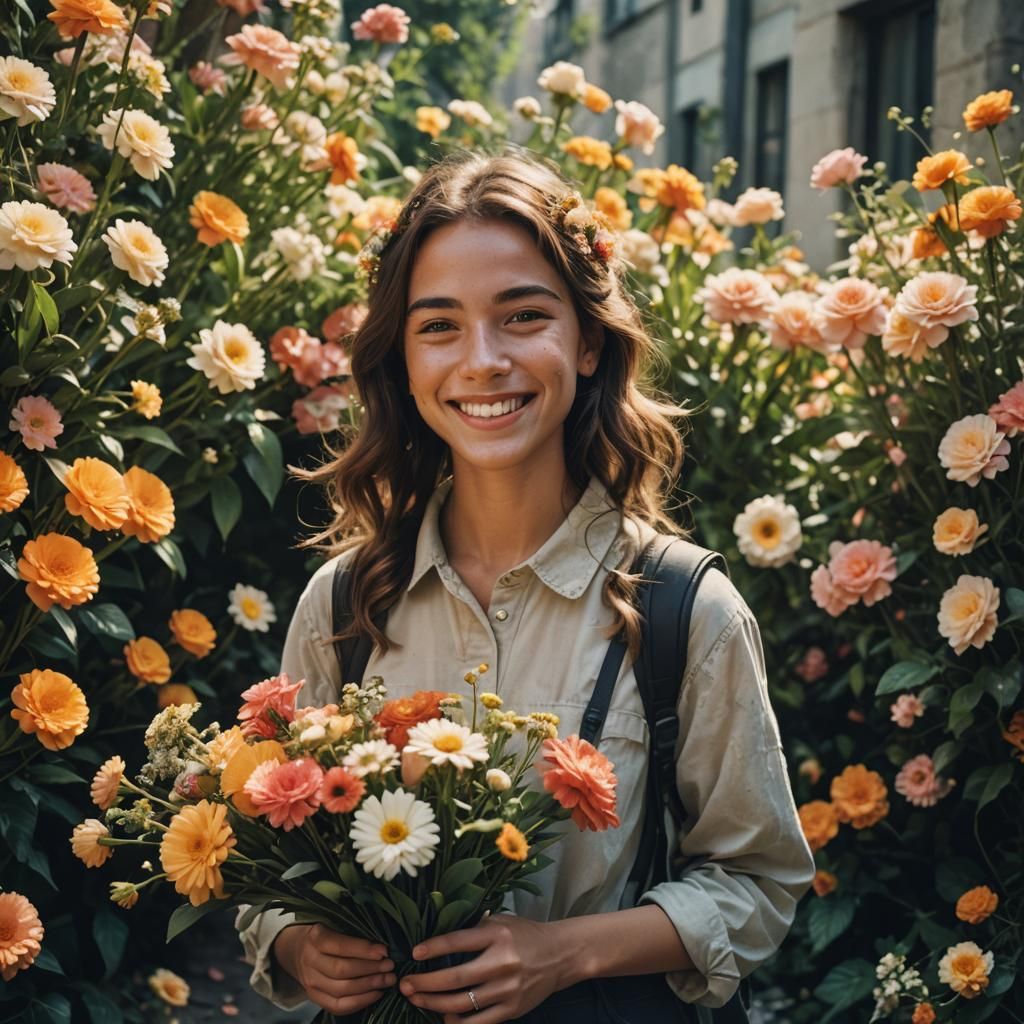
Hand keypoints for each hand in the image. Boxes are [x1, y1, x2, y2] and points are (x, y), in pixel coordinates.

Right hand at [273, 923, 396, 1016]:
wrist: (295, 950)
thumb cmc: (323, 932)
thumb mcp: (331, 922)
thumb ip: (351, 929)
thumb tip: (382, 937)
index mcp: (315, 937)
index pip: (340, 945)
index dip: (363, 949)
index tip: (384, 950)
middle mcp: (310, 961)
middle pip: (342, 970)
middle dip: (370, 969)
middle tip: (390, 966)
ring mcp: (311, 982)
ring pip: (342, 990)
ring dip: (369, 986)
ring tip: (388, 979)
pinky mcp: (315, 998)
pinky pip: (338, 1006)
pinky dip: (360, 1002)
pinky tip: (376, 994)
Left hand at [399, 915, 569, 1023]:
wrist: (559, 955)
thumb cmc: (525, 935)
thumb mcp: (500, 922)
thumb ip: (473, 930)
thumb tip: (437, 939)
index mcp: (497, 935)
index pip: (458, 941)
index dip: (433, 948)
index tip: (414, 953)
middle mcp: (502, 962)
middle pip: (455, 977)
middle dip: (425, 983)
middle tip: (405, 984)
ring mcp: (508, 989)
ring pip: (463, 1003)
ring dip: (434, 1004)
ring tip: (417, 999)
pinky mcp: (512, 1009)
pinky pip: (479, 1022)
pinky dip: (458, 1022)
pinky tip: (443, 1016)